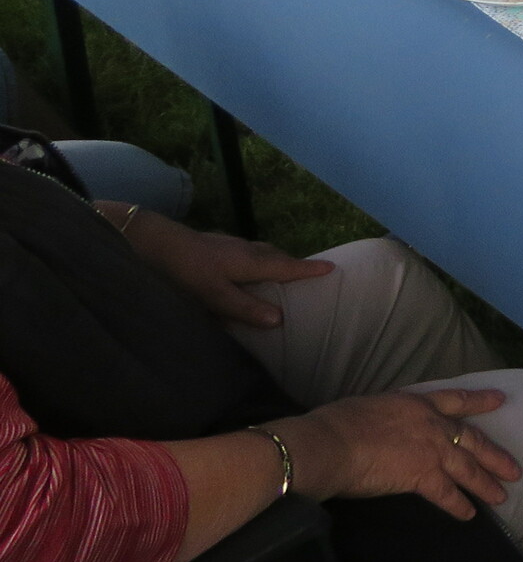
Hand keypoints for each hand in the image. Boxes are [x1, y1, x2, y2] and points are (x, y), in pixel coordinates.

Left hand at [119, 208, 333, 328]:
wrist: (153, 242)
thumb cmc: (186, 271)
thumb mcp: (214, 295)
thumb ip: (245, 307)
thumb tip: (280, 319)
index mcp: (250, 262)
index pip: (287, 266)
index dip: (308, 269)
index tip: (332, 268)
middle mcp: (245, 249)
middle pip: (277, 256)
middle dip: (294, 264)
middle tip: (308, 273)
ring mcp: (229, 244)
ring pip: (261, 252)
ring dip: (274, 261)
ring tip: (279, 272)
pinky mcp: (214, 245)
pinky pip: (246, 252)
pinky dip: (256, 260)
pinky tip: (242, 268)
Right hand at [280, 386, 520, 520]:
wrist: (332, 443)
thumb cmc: (339, 423)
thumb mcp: (372, 406)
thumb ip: (389, 416)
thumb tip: (383, 425)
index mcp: (417, 403)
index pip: (456, 400)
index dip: (480, 401)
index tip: (501, 400)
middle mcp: (432, 425)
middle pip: (472, 440)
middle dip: (495, 455)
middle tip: (515, 469)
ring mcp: (431, 451)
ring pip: (468, 468)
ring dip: (486, 483)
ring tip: (502, 496)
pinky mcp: (422, 476)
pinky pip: (447, 494)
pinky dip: (459, 505)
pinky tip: (470, 514)